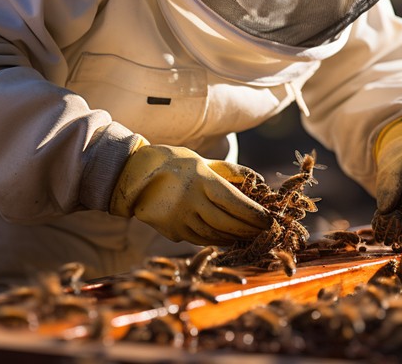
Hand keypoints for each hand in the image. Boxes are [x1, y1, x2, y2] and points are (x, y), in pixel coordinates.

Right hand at [109, 142, 273, 245]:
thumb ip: (232, 171)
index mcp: (201, 179)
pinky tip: (230, 238)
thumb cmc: (175, 163)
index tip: (269, 219)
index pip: (234, 202)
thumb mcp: (203, 160)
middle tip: (266, 232)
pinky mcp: (171, 231)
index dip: (254, 213)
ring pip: (215, 235)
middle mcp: (190, 200)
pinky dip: (218, 240)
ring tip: (251, 236)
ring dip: (236, 237)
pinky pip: (200, 239)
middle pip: (227, 222)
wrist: (133, 175)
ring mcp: (179, 218)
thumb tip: (258, 182)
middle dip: (250, 229)